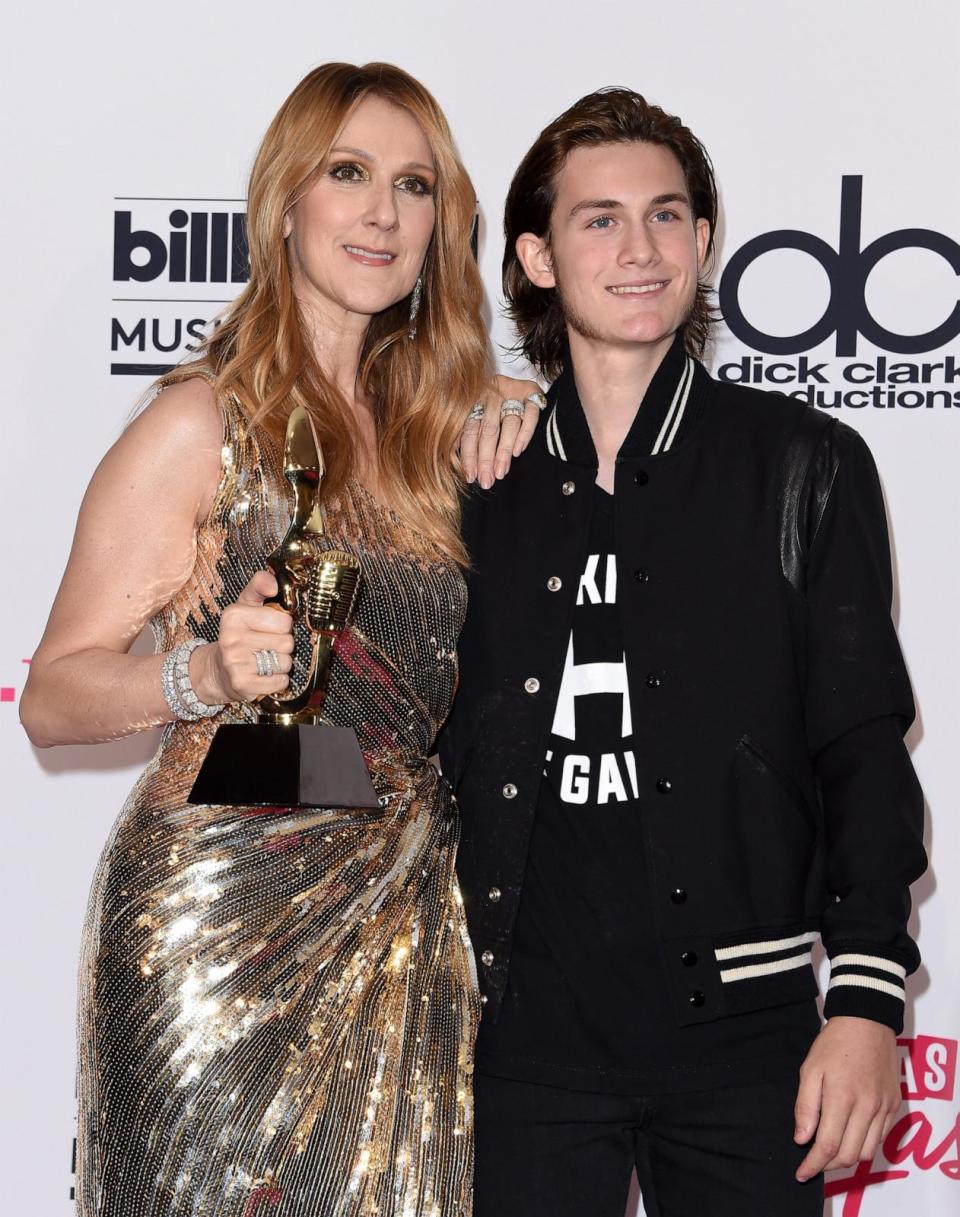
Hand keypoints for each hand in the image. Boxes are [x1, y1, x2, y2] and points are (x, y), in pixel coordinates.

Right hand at [191, 570, 294, 703]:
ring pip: (285, 662)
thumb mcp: (245, 606)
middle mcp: (231, 638)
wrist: (219, 671)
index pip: (284, 621)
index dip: (282, 626)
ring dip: (280, 664)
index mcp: (234, 615)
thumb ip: (259, 586)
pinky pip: (280, 681)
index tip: (269, 629)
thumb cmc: (239, 635)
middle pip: (287, 642)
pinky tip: (264, 675)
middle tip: (266, 646)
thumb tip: (273, 584)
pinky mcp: (243, 684)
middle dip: (282, 645)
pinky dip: (278, 680)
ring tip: (264, 661)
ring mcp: (235, 662)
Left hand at [458, 375, 543, 488]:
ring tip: (501, 472)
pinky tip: (518, 451)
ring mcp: (512, 391)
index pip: (470, 430)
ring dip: (504, 450)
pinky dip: (525, 433)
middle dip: (486, 458)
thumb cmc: (492, 407)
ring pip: (509, 424)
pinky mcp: (531, 391)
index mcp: (474, 400)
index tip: (471, 477)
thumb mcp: (473, 416)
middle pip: (488, 429)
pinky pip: (531, 413)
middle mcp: (491, 393)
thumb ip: (462, 436)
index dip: (469, 455)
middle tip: (487, 481)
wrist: (522, 383)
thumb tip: (452, 461)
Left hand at [794, 1016, 900, 1180]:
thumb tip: (802, 1139)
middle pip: (849, 1156)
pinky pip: (880, 1138)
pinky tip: (850, 1136)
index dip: (813, 1165)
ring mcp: (883, 1107)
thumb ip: (806, 1106)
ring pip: (867, 1152)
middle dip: (829, 1166)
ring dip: (848, 1159)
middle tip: (813, 1162)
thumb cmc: (834, 1043)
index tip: (801, 1173)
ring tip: (830, 1152)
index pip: (828, 1146)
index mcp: (842, 1097)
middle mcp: (867, 1107)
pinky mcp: (894, 1105)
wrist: (867, 1021)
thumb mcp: (810, 1068)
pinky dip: (864, 1145)